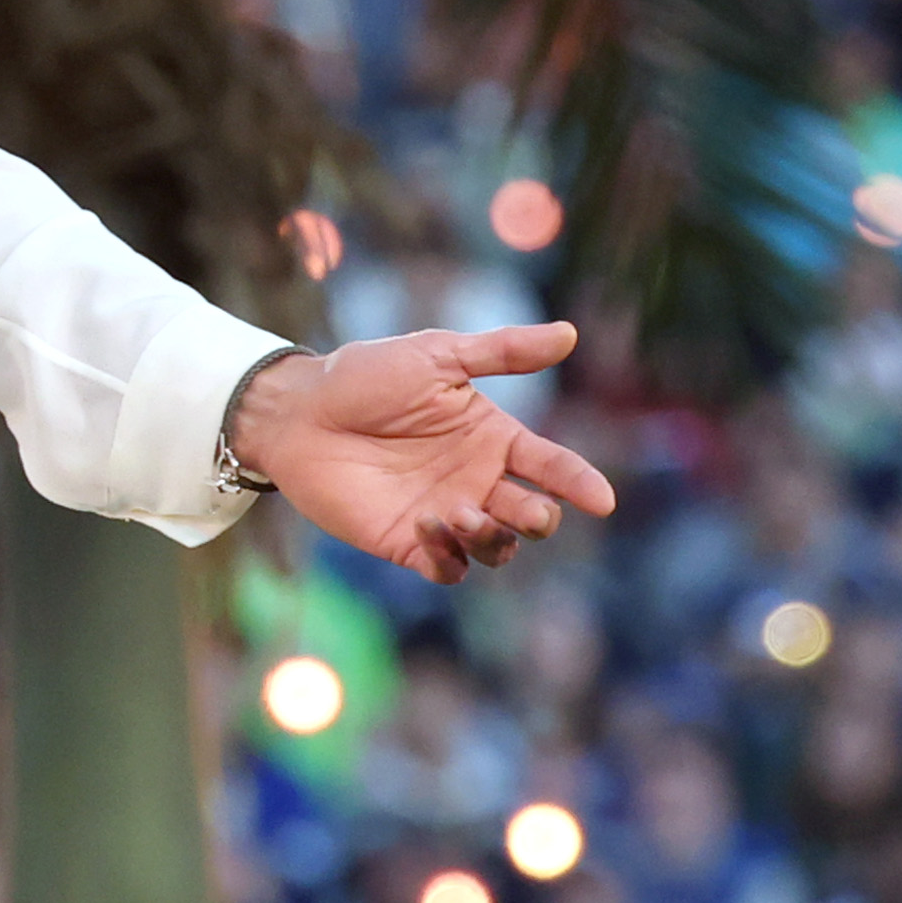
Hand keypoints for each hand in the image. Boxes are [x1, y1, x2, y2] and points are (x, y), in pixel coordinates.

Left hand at [226, 323, 619, 586]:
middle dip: (539, 518)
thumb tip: (570, 333)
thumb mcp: (437, 354)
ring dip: (495, 538)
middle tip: (523, 508)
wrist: (300, 411)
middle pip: (533, 516)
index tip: (601, 500)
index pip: (551, 466)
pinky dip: (452, 556)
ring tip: (464, 512)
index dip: (580, 483)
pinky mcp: (408, 542)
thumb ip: (503, 352)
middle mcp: (476, 480)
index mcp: (492, 437)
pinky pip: (449, 568)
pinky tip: (430, 524)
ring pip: (499, 548)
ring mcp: (445, 514)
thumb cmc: (365, 375)